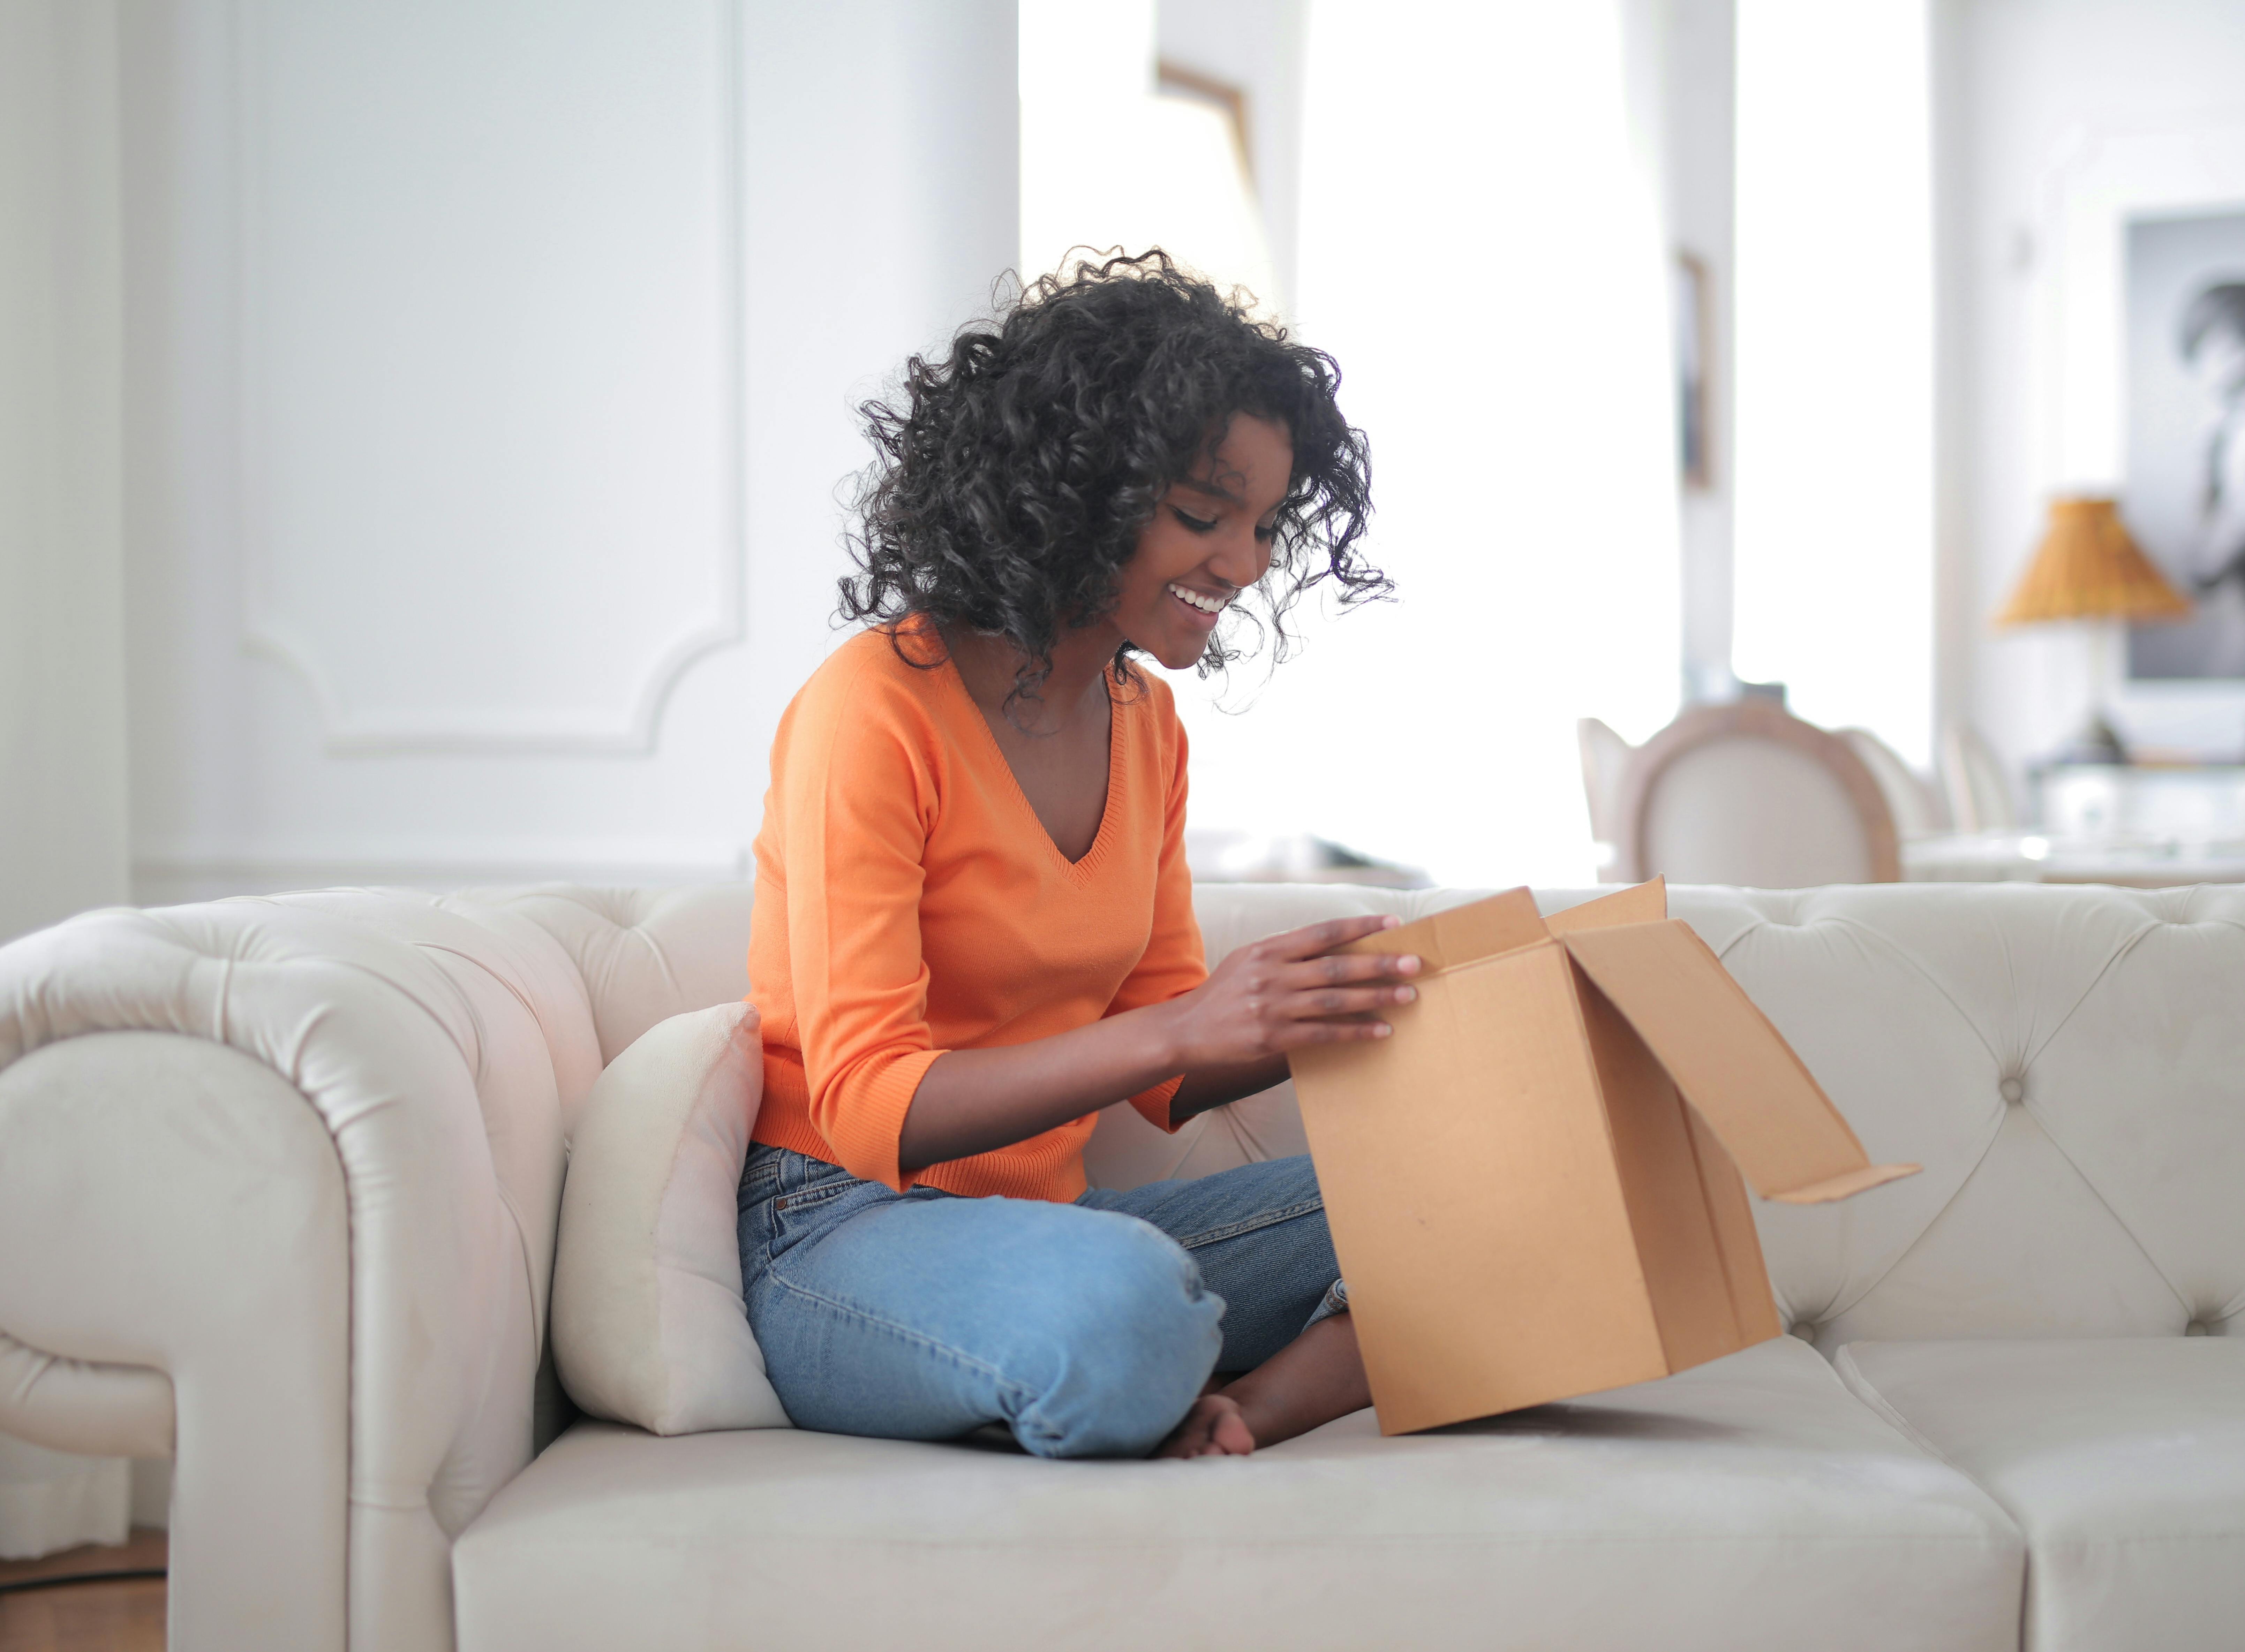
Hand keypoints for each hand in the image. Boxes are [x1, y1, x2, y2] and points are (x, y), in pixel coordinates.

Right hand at [1159, 914, 1421, 1070]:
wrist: (1186, 1030)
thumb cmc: (1224, 993)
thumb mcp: (1249, 960)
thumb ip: (1286, 952)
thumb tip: (1331, 944)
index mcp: (1268, 949)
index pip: (1322, 932)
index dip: (1360, 927)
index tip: (1393, 925)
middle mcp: (1271, 975)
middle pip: (1335, 966)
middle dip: (1378, 963)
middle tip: (1414, 962)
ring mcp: (1272, 1007)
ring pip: (1334, 999)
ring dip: (1375, 997)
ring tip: (1407, 995)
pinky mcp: (1272, 1037)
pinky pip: (1323, 1034)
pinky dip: (1354, 1031)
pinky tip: (1380, 1029)